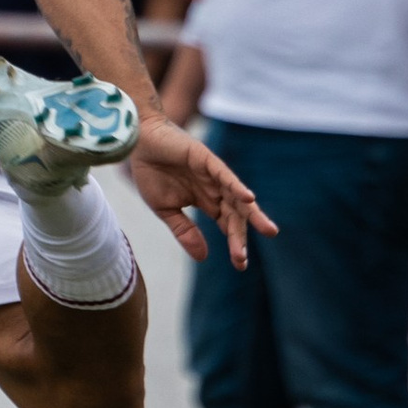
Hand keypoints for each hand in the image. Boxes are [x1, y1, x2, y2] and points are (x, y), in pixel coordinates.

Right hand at [129, 112, 273, 269]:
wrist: (138, 142)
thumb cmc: (151, 172)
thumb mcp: (166, 210)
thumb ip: (184, 231)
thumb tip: (203, 258)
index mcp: (207, 201)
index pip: (228, 224)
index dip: (234, 242)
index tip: (240, 265)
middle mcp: (215, 188)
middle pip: (236, 215)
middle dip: (241, 236)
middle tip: (243, 260)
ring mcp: (213, 174)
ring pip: (237, 196)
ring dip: (252, 214)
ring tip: (268, 230)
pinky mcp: (207, 159)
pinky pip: (225, 175)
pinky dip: (237, 186)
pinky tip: (248, 199)